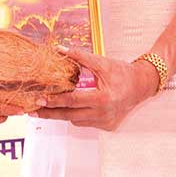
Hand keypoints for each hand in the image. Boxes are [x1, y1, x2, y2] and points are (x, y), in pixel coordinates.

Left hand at [31, 47, 159, 130]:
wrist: (141, 85)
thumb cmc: (121, 72)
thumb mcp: (101, 62)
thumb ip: (79, 56)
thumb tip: (59, 49)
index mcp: (102, 98)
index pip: (72, 101)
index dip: (54, 101)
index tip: (39, 100)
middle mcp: (104, 114)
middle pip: (70, 115)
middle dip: (50, 113)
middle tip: (33, 110)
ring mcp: (106, 122)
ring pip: (77, 120)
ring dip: (66, 112)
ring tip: (52, 106)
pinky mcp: (108, 127)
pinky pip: (86, 122)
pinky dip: (79, 114)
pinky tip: (76, 106)